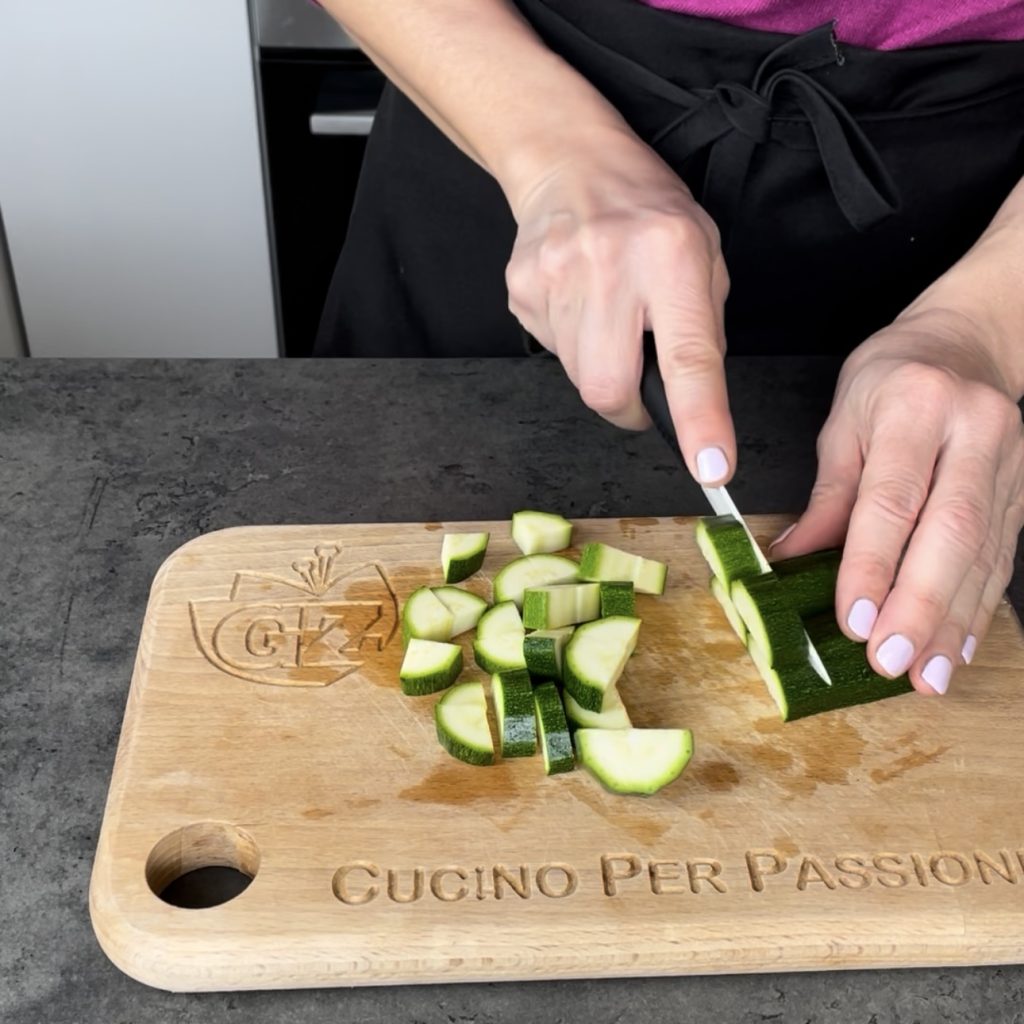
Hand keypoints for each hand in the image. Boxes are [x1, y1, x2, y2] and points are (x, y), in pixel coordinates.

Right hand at [503, 128, 735, 484]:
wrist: (570, 163)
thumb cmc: (649, 213)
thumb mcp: (703, 254)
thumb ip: (701, 329)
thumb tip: (692, 405)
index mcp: (671, 255)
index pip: (689, 357)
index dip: (700, 421)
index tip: (712, 469)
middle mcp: (609, 265)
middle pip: (609, 389)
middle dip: (629, 407)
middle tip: (642, 384)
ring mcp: (554, 278)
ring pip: (579, 378)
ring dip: (602, 369)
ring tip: (609, 319)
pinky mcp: (521, 291)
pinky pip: (553, 353)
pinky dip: (573, 345)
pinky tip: (580, 303)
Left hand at [772, 308, 1023, 693]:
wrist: (966, 342)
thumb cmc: (891, 380)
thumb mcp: (842, 423)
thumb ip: (826, 496)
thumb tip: (794, 560)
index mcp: (915, 408)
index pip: (891, 499)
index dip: (872, 565)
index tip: (853, 619)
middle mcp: (972, 433)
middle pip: (950, 532)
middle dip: (920, 606)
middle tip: (892, 661)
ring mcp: (1008, 462)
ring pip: (983, 553)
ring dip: (953, 622)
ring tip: (928, 675)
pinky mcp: (1022, 490)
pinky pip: (1001, 556)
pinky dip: (977, 608)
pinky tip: (959, 646)